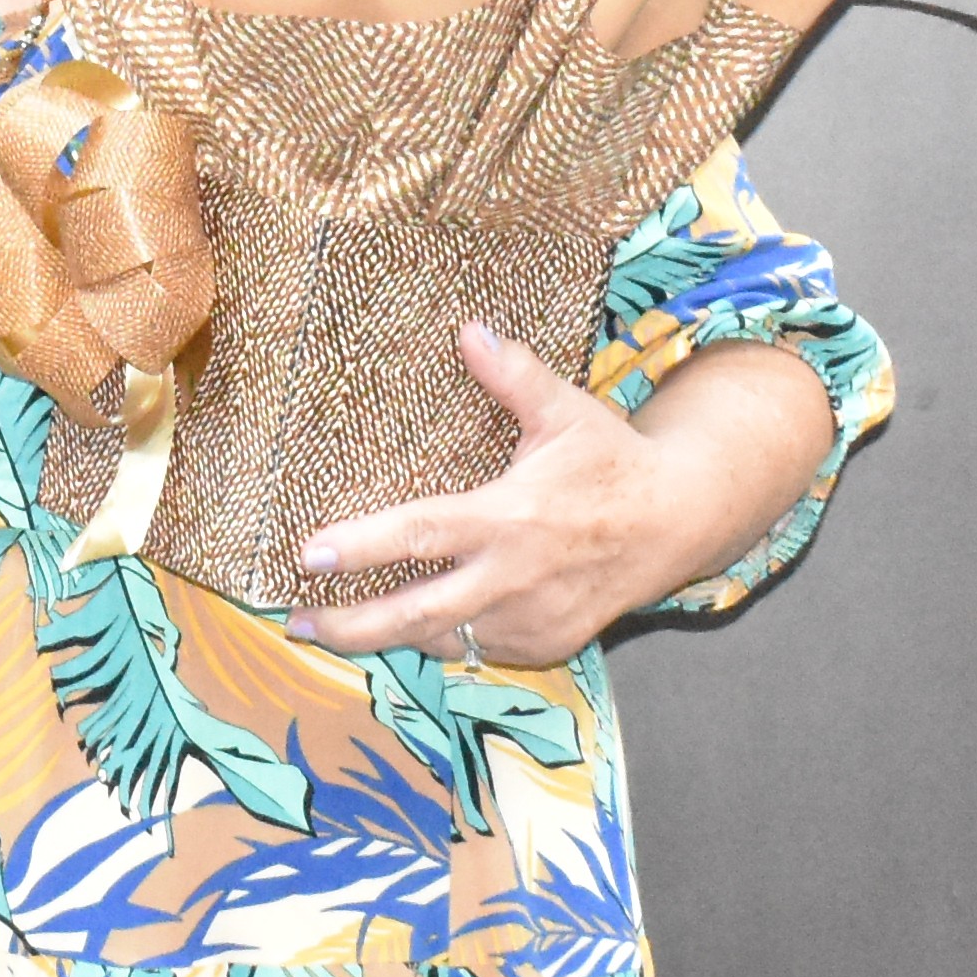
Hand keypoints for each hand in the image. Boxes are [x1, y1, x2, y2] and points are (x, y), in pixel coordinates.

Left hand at [285, 325, 716, 667]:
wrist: (680, 523)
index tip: (307, 555)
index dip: (362, 546)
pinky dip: (447, 637)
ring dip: (392, 635)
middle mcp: (514, 578)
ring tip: (338, 625)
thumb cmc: (614, 462)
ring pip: (444, 638)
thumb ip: (513, 375)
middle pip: (416, 614)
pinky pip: (480, 647)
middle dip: (351, 626)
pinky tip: (418, 622)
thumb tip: (468, 329)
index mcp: (510, 517)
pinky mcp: (546, 646)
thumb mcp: (566, 412)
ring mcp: (530, 621)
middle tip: (296, 621)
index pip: (422, 535)